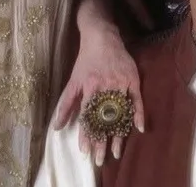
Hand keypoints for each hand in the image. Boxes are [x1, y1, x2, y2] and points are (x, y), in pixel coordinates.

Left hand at [55, 25, 143, 166]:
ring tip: (117, 151)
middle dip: (103, 140)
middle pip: (104, 119)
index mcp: (90, 87)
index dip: (87, 135)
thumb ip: (66, 104)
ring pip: (120, 112)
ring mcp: (120, 82)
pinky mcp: (132, 78)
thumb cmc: (86, 60)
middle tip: (102, 159)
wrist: (102, 37)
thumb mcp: (73, 80)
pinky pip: (136, 99)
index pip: (88, 117)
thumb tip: (56, 127)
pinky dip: (138, 113)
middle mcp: (105, 86)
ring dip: (119, 133)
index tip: (86, 152)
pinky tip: (139, 128)